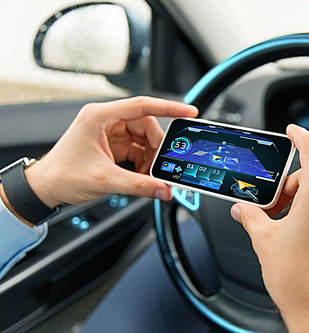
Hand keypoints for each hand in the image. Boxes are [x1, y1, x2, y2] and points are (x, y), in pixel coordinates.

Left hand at [24, 96, 197, 207]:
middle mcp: (106, 119)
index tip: (188, 111)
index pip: (142, 105)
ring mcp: (109, 131)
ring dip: (150, 156)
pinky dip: (143, 161)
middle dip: (156, 146)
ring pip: (143, 137)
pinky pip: (137, 147)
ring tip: (148, 174)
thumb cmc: (62, 175)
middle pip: (146, 124)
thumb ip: (139, 185)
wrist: (44, 187)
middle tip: (162, 164)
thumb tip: (163, 189)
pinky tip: (141, 174)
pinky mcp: (112, 143)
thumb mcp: (105, 180)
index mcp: (100, 116)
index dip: (169, 107)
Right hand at [230, 124, 308, 332]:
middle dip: (290, 189)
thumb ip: (252, 217)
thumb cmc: (303, 282)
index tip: (294, 132)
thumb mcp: (266, 241)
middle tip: (273, 210)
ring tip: (289, 230)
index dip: (300, 135)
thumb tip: (244, 209)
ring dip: (306, 204)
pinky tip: (308, 238)